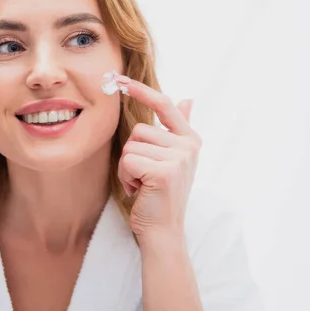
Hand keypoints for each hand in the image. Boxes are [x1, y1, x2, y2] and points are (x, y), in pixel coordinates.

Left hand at [115, 76, 201, 241]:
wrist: (162, 231)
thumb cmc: (160, 194)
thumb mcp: (173, 158)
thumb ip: (179, 127)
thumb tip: (188, 99)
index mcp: (190, 139)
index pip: (164, 105)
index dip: (141, 91)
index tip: (119, 80)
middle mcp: (188, 146)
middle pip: (139, 130)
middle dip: (132, 154)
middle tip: (143, 176)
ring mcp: (179, 158)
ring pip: (131, 146)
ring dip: (127, 167)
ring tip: (142, 184)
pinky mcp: (164, 172)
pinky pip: (128, 160)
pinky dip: (126, 177)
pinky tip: (139, 191)